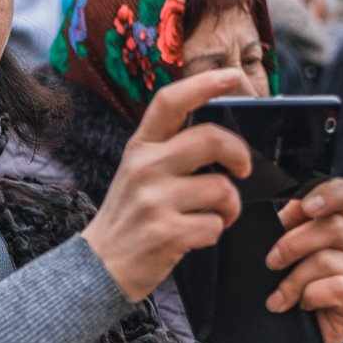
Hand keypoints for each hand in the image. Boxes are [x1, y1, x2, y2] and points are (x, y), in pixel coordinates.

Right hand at [82, 69, 252, 302]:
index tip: (232, 76)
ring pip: (222, 188)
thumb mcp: (138, 172)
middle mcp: (145, 167)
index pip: (170, 101)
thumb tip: (222, 137)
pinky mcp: (167, 232)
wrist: (99, 266)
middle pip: (211, 139)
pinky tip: (196, 236)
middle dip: (240, 154)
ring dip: (229, 207)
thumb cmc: (130, 216)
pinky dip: (215, 232)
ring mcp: (154, 200)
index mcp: (140, 147)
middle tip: (243, 168)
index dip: (204, 84)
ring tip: (214, 215)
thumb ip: (170, 151)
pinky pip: (215, 225)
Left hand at [263, 178, 342, 342]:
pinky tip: (302, 306)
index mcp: (338, 222)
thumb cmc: (286, 284)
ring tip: (279, 297)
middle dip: (293, 243)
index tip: (306, 207)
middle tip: (271, 262)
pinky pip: (338, 288)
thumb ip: (285, 225)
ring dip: (294, 279)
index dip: (329, 194)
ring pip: (329, 260)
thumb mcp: (282, 250)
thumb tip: (279, 211)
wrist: (291, 335)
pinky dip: (311, 296)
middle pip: (333, 226)